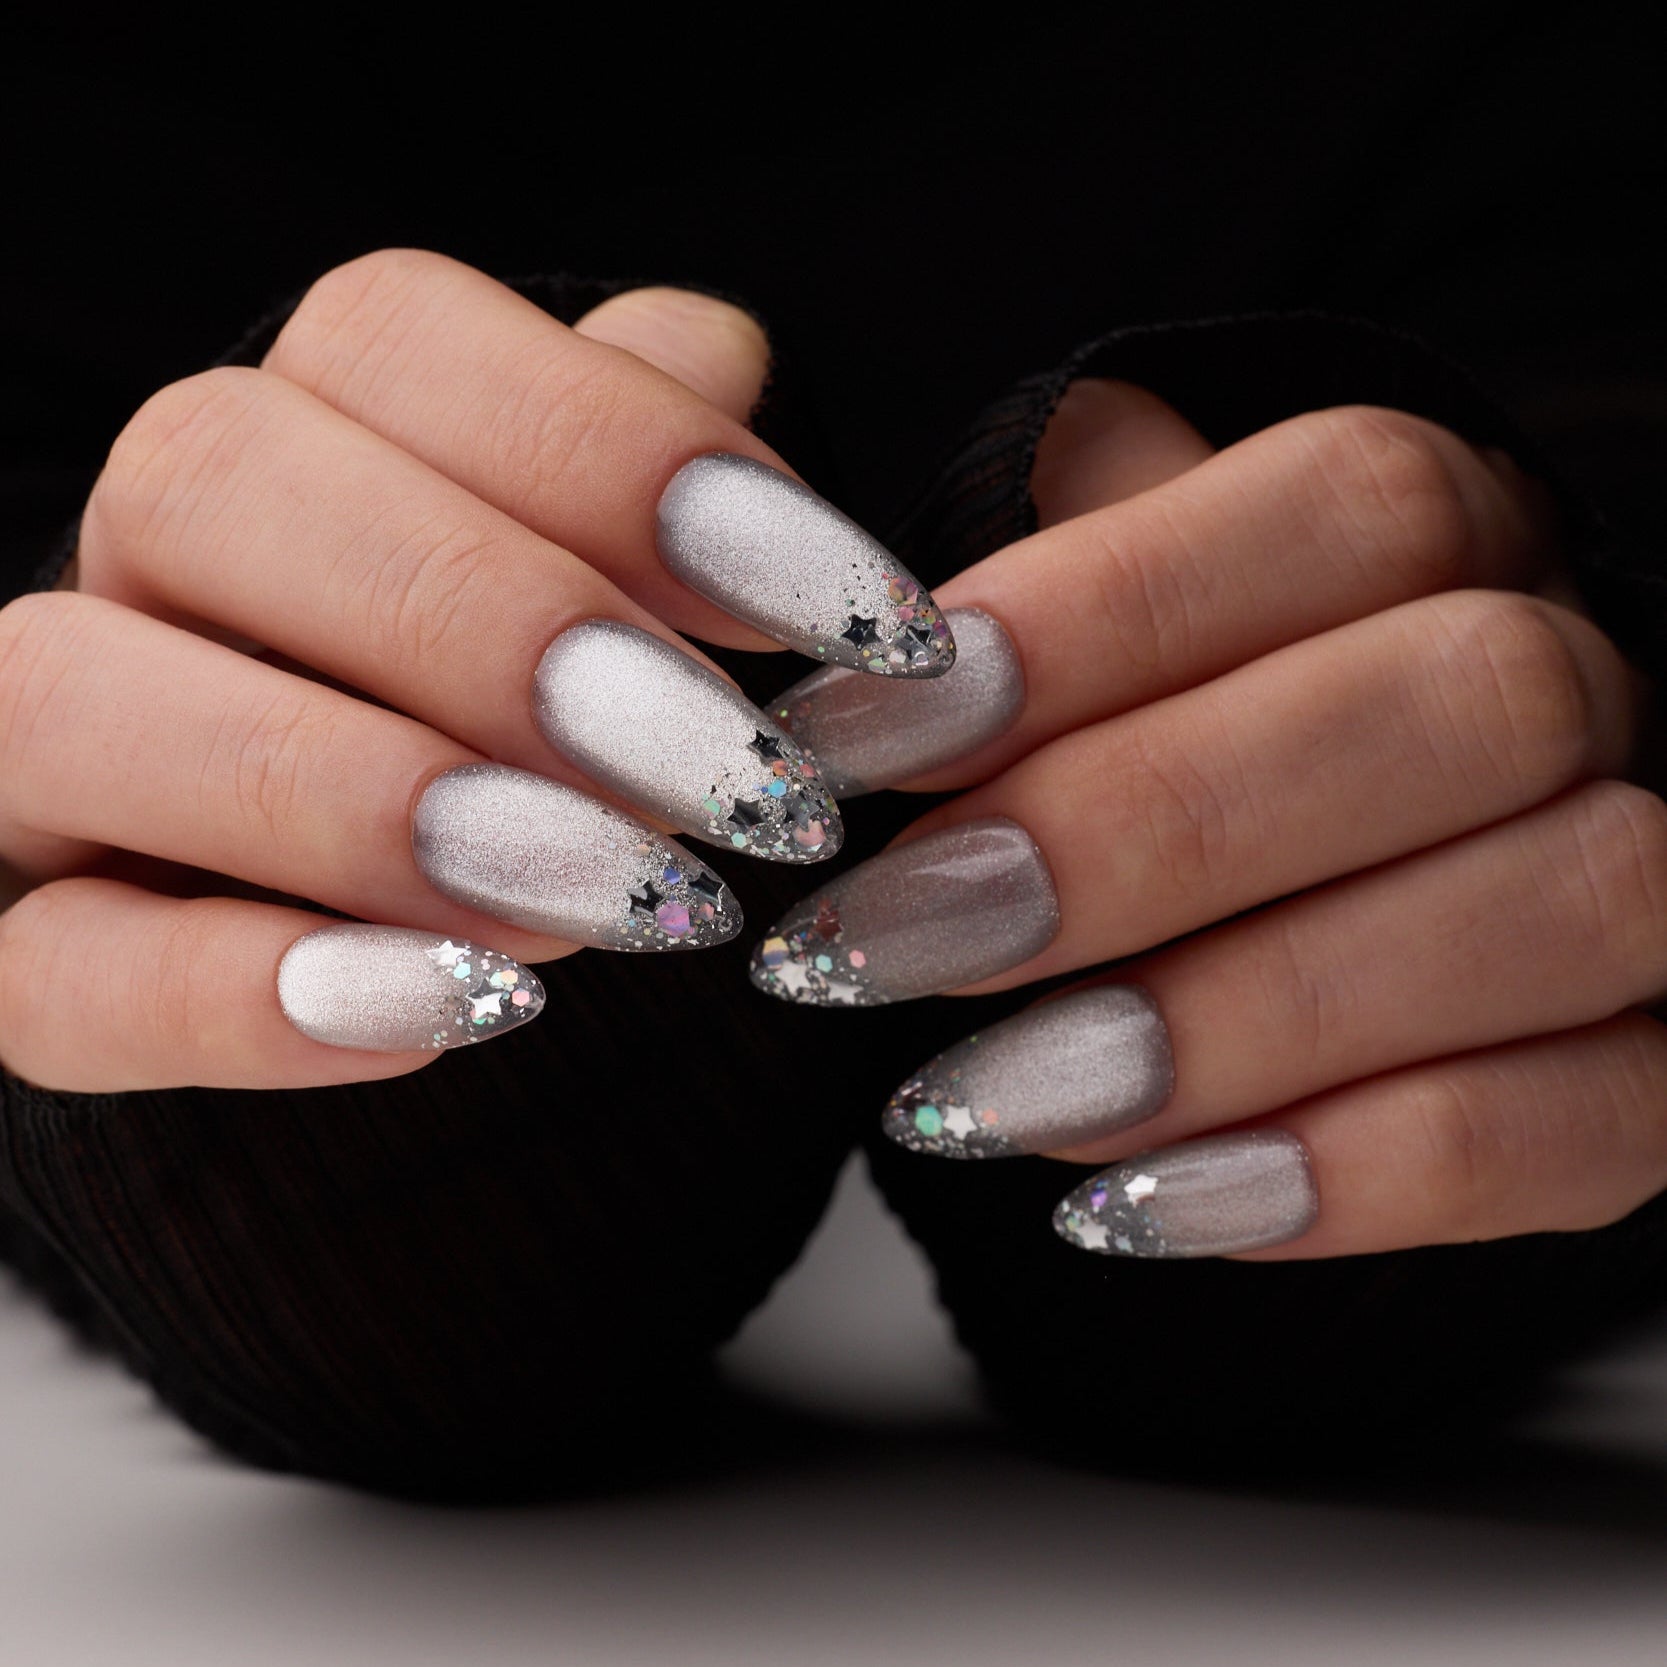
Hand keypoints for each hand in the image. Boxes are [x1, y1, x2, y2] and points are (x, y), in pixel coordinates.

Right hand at [0, 252, 949, 1091]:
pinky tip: (468, 1009)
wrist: (423, 930)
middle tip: (740, 781)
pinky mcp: (28, 956)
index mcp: (298, 431)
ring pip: (80, 700)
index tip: (845, 610)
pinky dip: (252, 999)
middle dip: (501, 628)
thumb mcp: (618, 584)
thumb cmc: (548, 730)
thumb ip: (638, 464)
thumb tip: (715, 353)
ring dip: (366, 801)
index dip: (621, 453)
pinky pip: (52, 974)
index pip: (391, 336)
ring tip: (622, 902)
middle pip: (220, 476)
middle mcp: (145, 561)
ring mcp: (53, 755)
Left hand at [754, 380, 1666, 1259]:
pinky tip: (1136, 1204)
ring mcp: (1660, 874)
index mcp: (1454, 533)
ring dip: (1230, 1021)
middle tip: (886, 936)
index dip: (1084, 623)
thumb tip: (886, 582)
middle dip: (1138, 831)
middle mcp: (1593, 676)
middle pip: (1454, 701)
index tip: (846, 742)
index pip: (1339, 507)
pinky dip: (1349, 1178)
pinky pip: (1583, 1124)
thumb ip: (1061, 579)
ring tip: (980, 1099)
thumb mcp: (1137, 624)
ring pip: (1544, 909)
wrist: (1368, 887)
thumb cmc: (1204, 737)